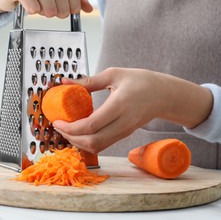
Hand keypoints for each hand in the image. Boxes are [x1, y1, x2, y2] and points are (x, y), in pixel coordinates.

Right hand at [0, 0, 92, 16]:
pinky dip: (32, 11)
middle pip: (62, 8)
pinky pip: (33, 7)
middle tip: (48, 9)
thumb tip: (89, 9)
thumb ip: (77, 0)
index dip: (69, 12)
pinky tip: (29, 6)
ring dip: (43, 13)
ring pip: (48, 9)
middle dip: (55, 14)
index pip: (75, 3)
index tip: (61, 8)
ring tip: (38, 6)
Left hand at [53, 68, 212, 153]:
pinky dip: (88, 143)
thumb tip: (65, 82)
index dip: (70, 127)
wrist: (163, 94)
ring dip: (78, 142)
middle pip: (93, 141)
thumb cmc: (140, 81)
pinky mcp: (124, 135)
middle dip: (71, 137)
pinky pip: (103, 145)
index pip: (92, 124)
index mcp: (120, 104)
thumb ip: (88, 80)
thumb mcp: (114, 74)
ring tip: (66, 130)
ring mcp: (125, 131)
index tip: (57, 121)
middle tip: (59, 127)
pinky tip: (79, 133)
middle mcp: (123, 122)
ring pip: (98, 146)